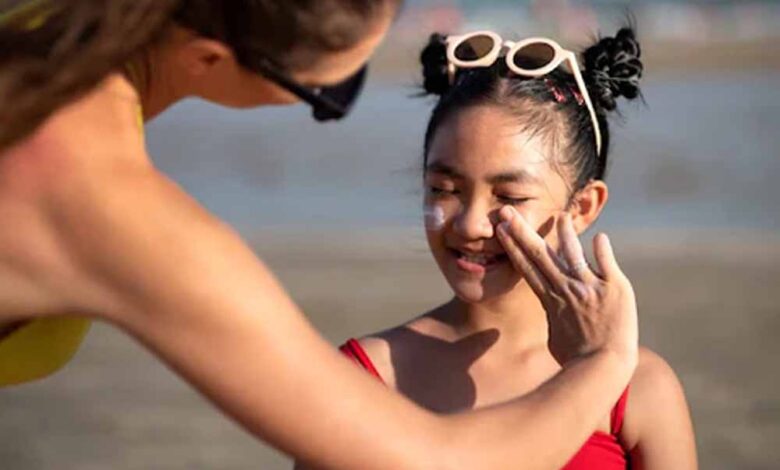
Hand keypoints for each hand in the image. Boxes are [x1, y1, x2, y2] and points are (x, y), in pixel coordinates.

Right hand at [496, 207, 637, 367]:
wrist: (603, 367)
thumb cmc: (576, 360)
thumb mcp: (555, 339)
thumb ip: (554, 318)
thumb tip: (553, 312)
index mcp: (550, 300)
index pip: (526, 267)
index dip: (513, 246)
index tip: (501, 228)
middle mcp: (567, 289)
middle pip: (539, 255)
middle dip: (522, 231)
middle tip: (507, 212)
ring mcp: (590, 287)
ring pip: (573, 253)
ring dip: (565, 234)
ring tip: (560, 216)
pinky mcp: (615, 288)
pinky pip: (607, 263)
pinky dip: (602, 250)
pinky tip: (599, 236)